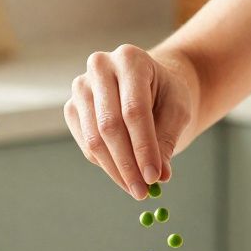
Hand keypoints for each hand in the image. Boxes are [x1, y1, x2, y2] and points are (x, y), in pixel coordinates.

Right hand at [63, 44, 193, 199]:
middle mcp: (99, 67)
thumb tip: (159, 176)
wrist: (150, 83)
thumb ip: (167, 140)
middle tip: (143, 192)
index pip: (134, 110)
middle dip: (128, 164)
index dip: (144, 147)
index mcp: (130, 59)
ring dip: (115, 170)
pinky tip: (124, 175)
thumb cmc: (167, 94)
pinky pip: (87, 144)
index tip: (155, 177)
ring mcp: (81, 87)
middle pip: (109, 125)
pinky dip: (105, 165)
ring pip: (94, 139)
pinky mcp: (72, 108)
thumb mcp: (178, 111)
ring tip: (136, 190)